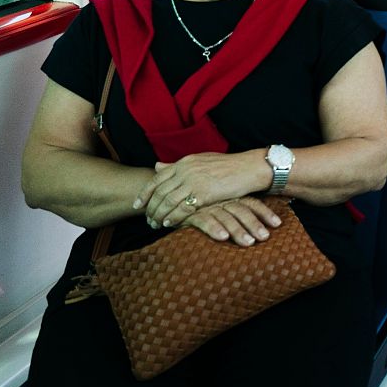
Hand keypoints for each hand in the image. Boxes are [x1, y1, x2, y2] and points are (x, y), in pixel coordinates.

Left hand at [137, 151, 267, 228]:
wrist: (249, 168)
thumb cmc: (228, 166)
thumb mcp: (200, 160)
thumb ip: (178, 165)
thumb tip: (157, 166)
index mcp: (184, 162)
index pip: (157, 179)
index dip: (145, 193)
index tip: (138, 205)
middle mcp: (186, 170)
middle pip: (160, 192)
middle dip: (150, 208)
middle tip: (147, 220)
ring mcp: (194, 181)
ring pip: (168, 201)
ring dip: (159, 215)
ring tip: (155, 225)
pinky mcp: (203, 193)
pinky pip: (182, 208)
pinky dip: (173, 217)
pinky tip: (169, 224)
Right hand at [178, 196, 284, 245]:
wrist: (169, 195)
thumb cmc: (202, 204)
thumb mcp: (223, 205)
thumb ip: (239, 210)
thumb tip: (266, 222)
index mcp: (230, 196)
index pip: (252, 202)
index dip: (265, 212)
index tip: (278, 223)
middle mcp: (220, 200)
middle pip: (241, 211)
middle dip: (254, 224)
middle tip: (264, 237)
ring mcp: (206, 205)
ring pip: (225, 217)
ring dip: (238, 230)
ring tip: (249, 243)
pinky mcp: (190, 213)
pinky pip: (203, 220)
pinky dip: (213, 228)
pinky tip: (223, 238)